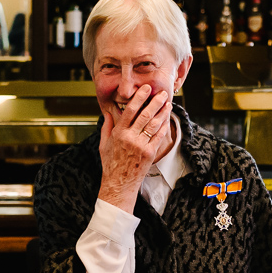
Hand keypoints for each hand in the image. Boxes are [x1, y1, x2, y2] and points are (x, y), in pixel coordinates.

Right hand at [97, 85, 172, 211]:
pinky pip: (158, 136)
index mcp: (118, 133)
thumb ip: (107, 127)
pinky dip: (163, 126)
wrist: (119, 183)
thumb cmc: (110, 164)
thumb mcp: (104, 144)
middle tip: (162, 93)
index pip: (130, 111)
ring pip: (154, 124)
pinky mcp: (149, 153)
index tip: (146, 89)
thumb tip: (108, 113)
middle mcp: (130, 138)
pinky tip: (167, 119)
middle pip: (145, 115)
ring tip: (167, 103)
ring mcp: (141, 145)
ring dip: (162, 112)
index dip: (139, 98)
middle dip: (155, 102)